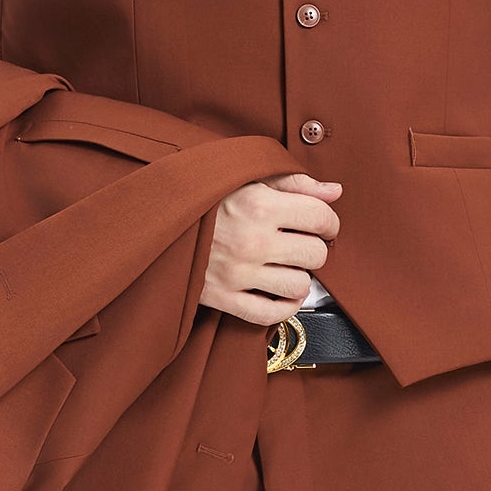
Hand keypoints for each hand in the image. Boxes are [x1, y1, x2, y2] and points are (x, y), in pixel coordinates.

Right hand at [201, 171, 341, 322]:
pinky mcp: (223, 298)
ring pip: (299, 286)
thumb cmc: (205, 193)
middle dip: (315, 247)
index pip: (321, 218)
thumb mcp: (246, 175)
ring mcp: (237, 274)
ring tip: (287, 265)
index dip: (330, 221)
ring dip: (299, 276)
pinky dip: (284, 306)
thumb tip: (335, 192)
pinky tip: (282, 292)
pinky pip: (270, 314)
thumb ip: (293, 182)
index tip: (324, 224)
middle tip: (302, 243)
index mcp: (259, 205)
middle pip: (315, 254)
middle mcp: (251, 241)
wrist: (155, 217)